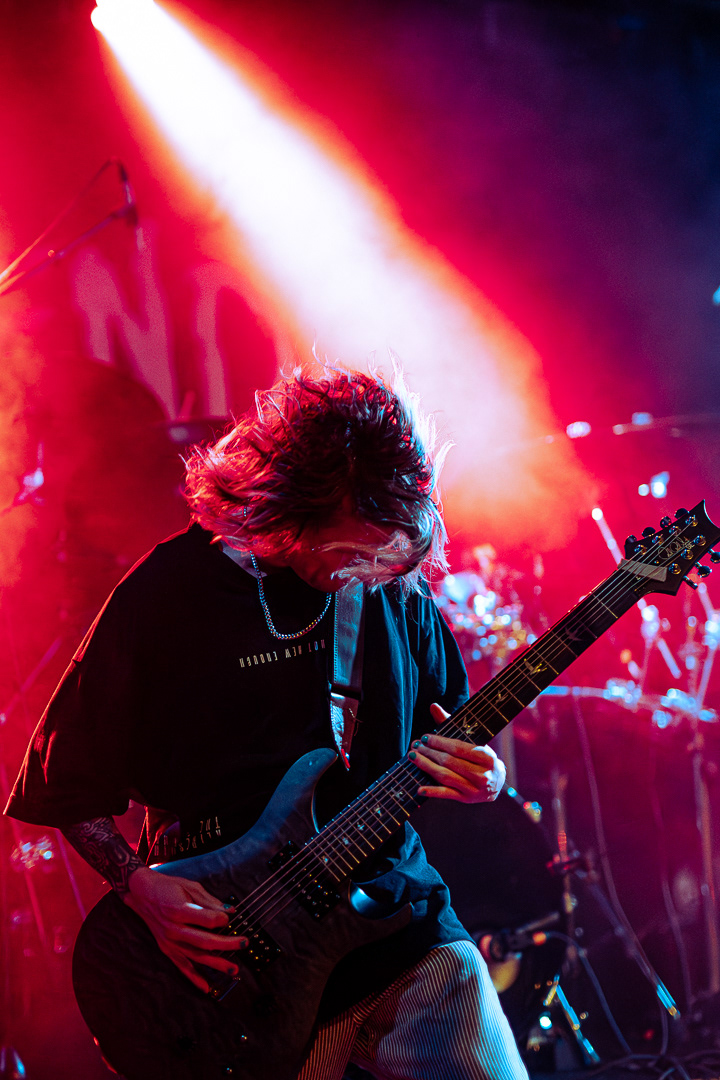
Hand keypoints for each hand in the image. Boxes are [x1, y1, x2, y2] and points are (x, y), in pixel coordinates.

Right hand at [123, 866, 246, 992]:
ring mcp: (169, 941)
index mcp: (179, 909)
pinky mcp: (166, 949)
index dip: (222, 919)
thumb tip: (230, 910)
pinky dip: (194, 978)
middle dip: (227, 944)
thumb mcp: (190, 886)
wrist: (142, 892)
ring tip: (233, 970)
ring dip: (216, 964)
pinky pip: (182, 966)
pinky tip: (207, 987)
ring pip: (196, 956)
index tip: (229, 917)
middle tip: (244, 944)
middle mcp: (173, 928)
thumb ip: (210, 901)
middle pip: (205, 941)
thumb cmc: (167, 886)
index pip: (207, 920)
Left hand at [408, 703, 505, 803]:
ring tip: (413, 757)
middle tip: (415, 746)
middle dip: (429, 753)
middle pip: (449, 761)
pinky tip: (419, 789)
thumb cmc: (481, 757)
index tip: (425, 737)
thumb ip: (452, 723)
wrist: (497, 782)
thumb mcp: (473, 740)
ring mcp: (474, 789)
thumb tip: (433, 706)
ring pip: (445, 777)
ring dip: (426, 767)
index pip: (458, 748)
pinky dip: (433, 792)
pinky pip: (447, 795)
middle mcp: (482, 774)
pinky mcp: (466, 799)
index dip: (439, 742)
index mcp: (486, 757)